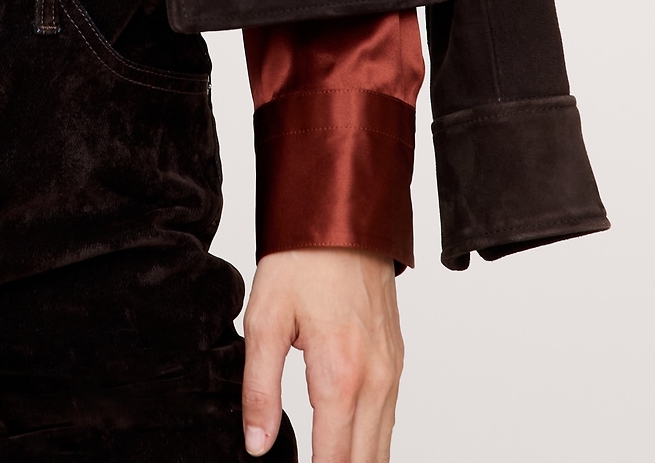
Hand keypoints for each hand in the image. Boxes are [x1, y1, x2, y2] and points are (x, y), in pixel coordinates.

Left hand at [241, 248, 402, 462]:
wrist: (344, 216)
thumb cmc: (302, 261)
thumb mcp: (264, 320)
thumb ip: (260, 389)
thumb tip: (257, 443)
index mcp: (341, 376)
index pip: (333, 461)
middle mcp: (377, 380)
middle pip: (365, 462)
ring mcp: (392, 371)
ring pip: (383, 446)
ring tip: (327, 462)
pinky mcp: (397, 360)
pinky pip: (390, 418)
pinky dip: (373, 442)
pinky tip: (351, 446)